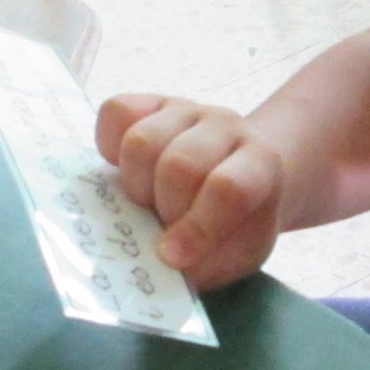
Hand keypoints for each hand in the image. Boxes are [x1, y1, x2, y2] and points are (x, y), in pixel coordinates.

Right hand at [96, 94, 287, 289]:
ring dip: (134, 185)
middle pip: (179, 165)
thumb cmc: (234, 225)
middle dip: (162, 208)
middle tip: (161, 228)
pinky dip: (109, 145)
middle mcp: (227, 127)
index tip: (173, 258)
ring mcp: (188, 110)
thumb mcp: (235, 255)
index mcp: (260, 165)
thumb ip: (204, 266)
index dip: (198, 227)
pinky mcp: (151, 103)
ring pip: (141, 140)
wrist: (236, 183)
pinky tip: (121, 169)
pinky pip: (117, 111)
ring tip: (145, 203)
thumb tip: (157, 265)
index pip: (229, 189)